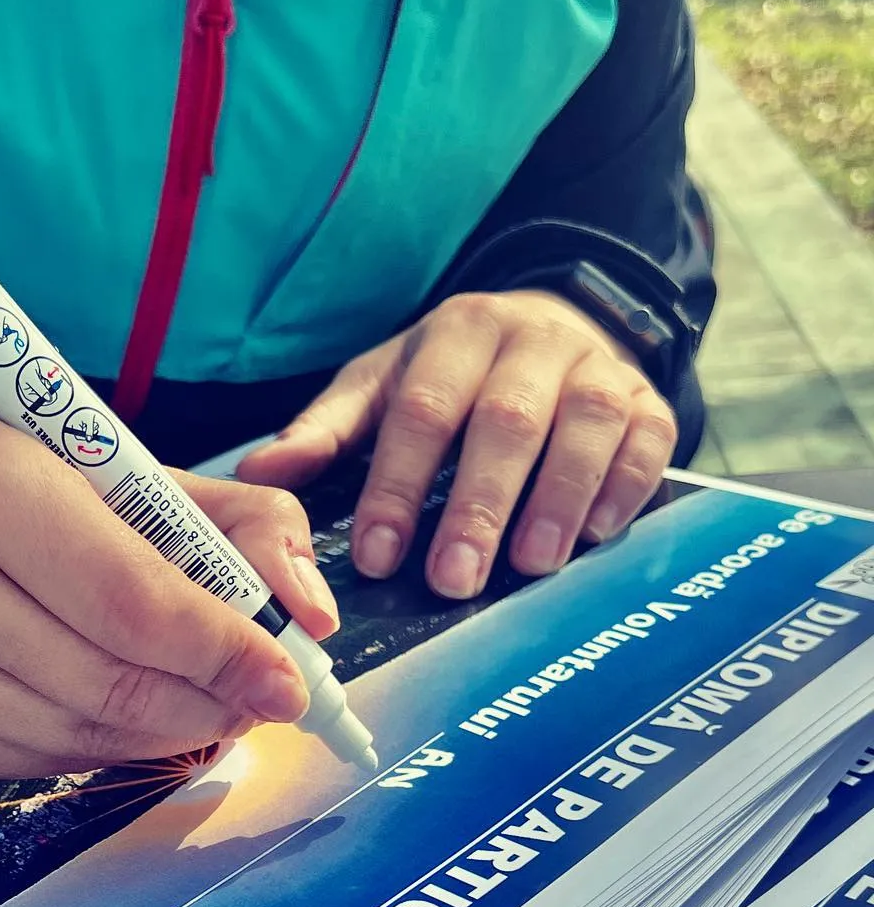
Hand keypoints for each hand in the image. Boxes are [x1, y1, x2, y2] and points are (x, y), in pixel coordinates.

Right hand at [0, 418, 338, 778]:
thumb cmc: (47, 502)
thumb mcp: (146, 482)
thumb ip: (249, 529)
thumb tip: (314, 617)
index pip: (130, 599)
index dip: (222, 652)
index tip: (286, 682)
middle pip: (106, 682)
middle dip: (203, 706)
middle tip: (249, 706)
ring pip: (73, 735)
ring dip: (160, 737)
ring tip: (198, 711)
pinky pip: (31, 764)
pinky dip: (98, 753)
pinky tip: (119, 719)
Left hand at [238, 289, 678, 597]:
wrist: (552, 327)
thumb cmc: (451, 375)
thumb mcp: (384, 385)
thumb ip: (327, 431)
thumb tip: (258, 475)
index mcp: (455, 335)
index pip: (422, 412)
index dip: (398, 487)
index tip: (379, 557)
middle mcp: (530, 341)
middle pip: (506, 421)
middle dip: (479, 504)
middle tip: (454, 579)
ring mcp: (597, 368)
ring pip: (586, 425)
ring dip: (558, 499)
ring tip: (531, 566)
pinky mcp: (648, 400)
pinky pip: (647, 439)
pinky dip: (623, 488)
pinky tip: (596, 535)